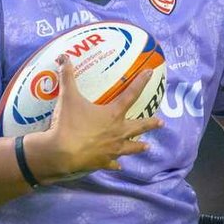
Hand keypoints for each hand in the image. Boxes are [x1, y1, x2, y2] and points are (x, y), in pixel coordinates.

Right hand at [23, 58, 162, 181]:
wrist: (61, 153)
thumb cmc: (68, 124)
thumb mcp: (67, 97)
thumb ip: (67, 76)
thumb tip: (63, 57)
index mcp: (113, 115)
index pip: (130, 95)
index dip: (140, 82)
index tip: (150, 74)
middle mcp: (118, 132)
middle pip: (138, 126)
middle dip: (150, 124)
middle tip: (161, 123)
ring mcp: (112, 149)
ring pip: (130, 148)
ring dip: (139, 147)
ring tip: (147, 146)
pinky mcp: (103, 162)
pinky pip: (112, 163)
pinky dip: (116, 164)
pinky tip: (119, 166)